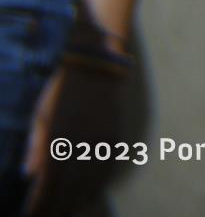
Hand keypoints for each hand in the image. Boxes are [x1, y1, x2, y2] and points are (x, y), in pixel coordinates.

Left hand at [23, 66, 124, 215]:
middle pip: (69, 187)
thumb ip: (35, 145)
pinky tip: (93, 193)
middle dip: (57, 206)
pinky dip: (100, 184)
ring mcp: (100, 140)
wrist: (96, 64)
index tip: (33, 215)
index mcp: (57, 139)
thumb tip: (28, 175)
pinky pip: (108, 166)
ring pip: (90, 181)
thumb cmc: (61, 88)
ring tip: (69, 210)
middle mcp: (80, 144)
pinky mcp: (115, 134)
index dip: (40, 203)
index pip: (47, 183)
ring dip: (78, 199)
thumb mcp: (40, 114)